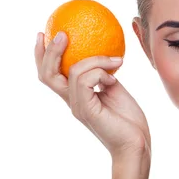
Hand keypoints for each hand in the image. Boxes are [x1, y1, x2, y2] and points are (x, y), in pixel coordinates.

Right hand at [35, 31, 150, 159]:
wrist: (136, 145)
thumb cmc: (129, 120)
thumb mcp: (115, 90)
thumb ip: (104, 76)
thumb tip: (105, 57)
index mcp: (76, 97)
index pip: (50, 75)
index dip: (42, 55)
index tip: (44, 33)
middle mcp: (72, 102)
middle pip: (47, 74)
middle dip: (51, 51)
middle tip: (62, 33)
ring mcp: (78, 107)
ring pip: (74, 72)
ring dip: (96, 60)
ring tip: (115, 61)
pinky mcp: (87, 111)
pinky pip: (86, 81)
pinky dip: (100, 72)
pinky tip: (115, 77)